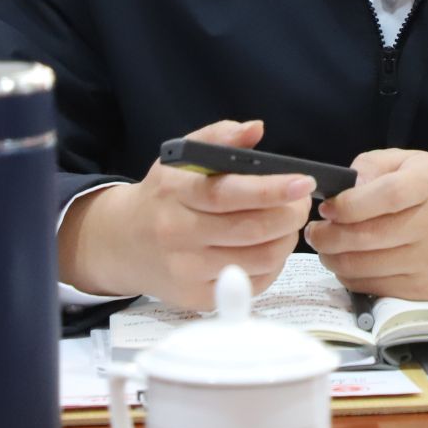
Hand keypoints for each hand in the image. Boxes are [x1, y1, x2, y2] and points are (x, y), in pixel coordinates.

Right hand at [58, 119, 312, 309]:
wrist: (123, 243)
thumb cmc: (163, 196)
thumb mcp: (180, 158)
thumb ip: (218, 138)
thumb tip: (255, 129)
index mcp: (173, 193)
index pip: (226, 193)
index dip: (271, 189)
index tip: (303, 182)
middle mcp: (176, 234)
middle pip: (249, 230)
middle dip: (289, 214)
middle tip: (302, 201)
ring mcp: (186, 271)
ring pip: (259, 259)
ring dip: (286, 239)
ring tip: (288, 222)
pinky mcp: (197, 299)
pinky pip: (253, 284)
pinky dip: (273, 263)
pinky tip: (269, 245)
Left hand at [303, 149, 427, 300]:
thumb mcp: (413, 163)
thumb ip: (374, 165)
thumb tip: (343, 186)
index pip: (383, 196)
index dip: (347, 205)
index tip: (326, 209)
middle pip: (368, 236)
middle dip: (329, 237)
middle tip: (315, 233)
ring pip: (366, 266)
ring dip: (334, 259)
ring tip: (327, 249)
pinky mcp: (426, 290)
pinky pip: (375, 286)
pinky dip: (352, 277)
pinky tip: (348, 265)